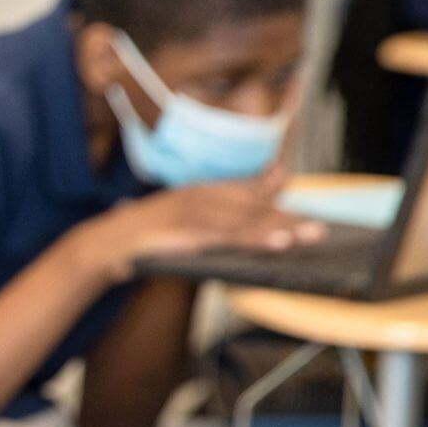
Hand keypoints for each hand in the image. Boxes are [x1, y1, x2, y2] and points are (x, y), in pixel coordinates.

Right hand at [67, 174, 323, 283]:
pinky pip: (230, 236)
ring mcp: (195, 212)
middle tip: (321, 227)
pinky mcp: (189, 232)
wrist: (107, 244)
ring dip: (281, 227)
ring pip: (246, 219)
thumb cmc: (146, 239)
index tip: (292, 182)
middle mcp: (201, 195)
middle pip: (252, 204)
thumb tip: (246, 230)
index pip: (244, 188)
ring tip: (310, 234)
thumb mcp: (182, 227)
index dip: (270, 185)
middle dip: (286, 215)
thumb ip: (213, 225)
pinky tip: (278, 243)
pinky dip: (256, 238)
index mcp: (200, 193)